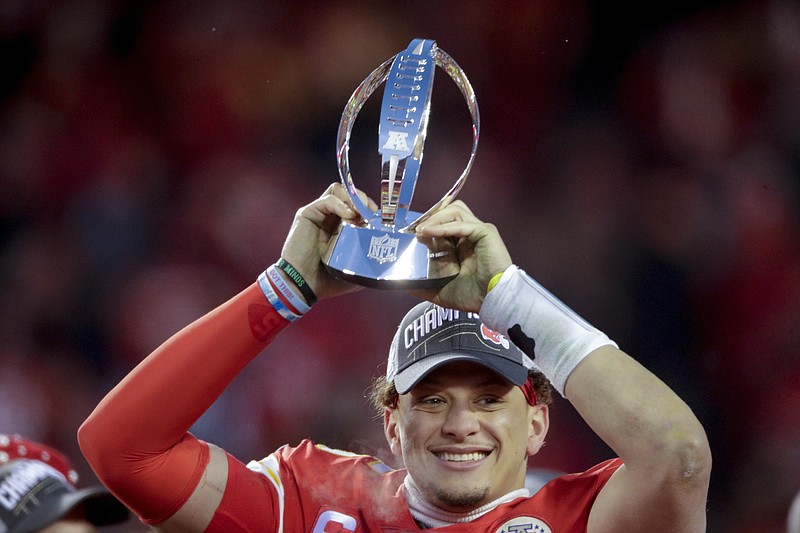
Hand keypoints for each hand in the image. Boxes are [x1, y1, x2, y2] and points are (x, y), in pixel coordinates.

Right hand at [280, 182, 375, 300]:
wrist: (303, 285)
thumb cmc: (326, 281)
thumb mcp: (354, 270)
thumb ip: (366, 259)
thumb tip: (387, 258)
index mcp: (339, 227)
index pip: (356, 205)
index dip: (369, 207)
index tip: (380, 218)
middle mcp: (328, 217)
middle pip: (348, 194)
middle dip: (363, 199)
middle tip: (372, 212)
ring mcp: (317, 214)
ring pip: (337, 190)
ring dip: (353, 198)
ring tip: (361, 213)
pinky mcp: (307, 214)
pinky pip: (327, 199)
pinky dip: (340, 204)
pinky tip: (349, 216)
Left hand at [411, 201, 511, 311]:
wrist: (490, 301)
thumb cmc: (471, 297)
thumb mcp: (439, 291)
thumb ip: (423, 286)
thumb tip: (404, 284)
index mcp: (462, 244)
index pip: (444, 222)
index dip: (428, 223)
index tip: (412, 231)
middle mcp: (470, 235)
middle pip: (450, 210)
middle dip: (431, 216)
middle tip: (415, 228)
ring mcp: (478, 231)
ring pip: (455, 210)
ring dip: (435, 218)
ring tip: (420, 230)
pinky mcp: (485, 232)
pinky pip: (460, 223)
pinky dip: (442, 226)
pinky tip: (427, 232)